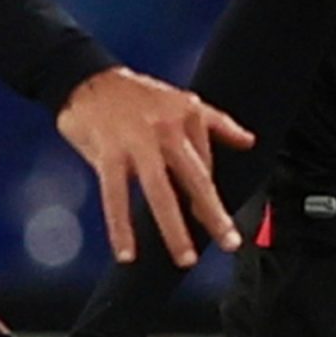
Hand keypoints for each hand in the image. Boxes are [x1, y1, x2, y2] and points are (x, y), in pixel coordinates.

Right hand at [56, 67, 256, 265]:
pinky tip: (126, 253)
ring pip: (160, 192)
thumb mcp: (181, 99)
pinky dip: (121, 227)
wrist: (86, 78)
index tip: (213, 219)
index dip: (208, 194)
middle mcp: (166, 129)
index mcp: (187, 115)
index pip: (206, 164)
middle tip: (229, 243)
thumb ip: (216, 123)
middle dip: (213, 214)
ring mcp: (137, 142)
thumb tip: (249, 141)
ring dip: (173, 229)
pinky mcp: (108, 153)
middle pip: (195, 179)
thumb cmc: (135, 94)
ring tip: (185, 258)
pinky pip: (116, 197)